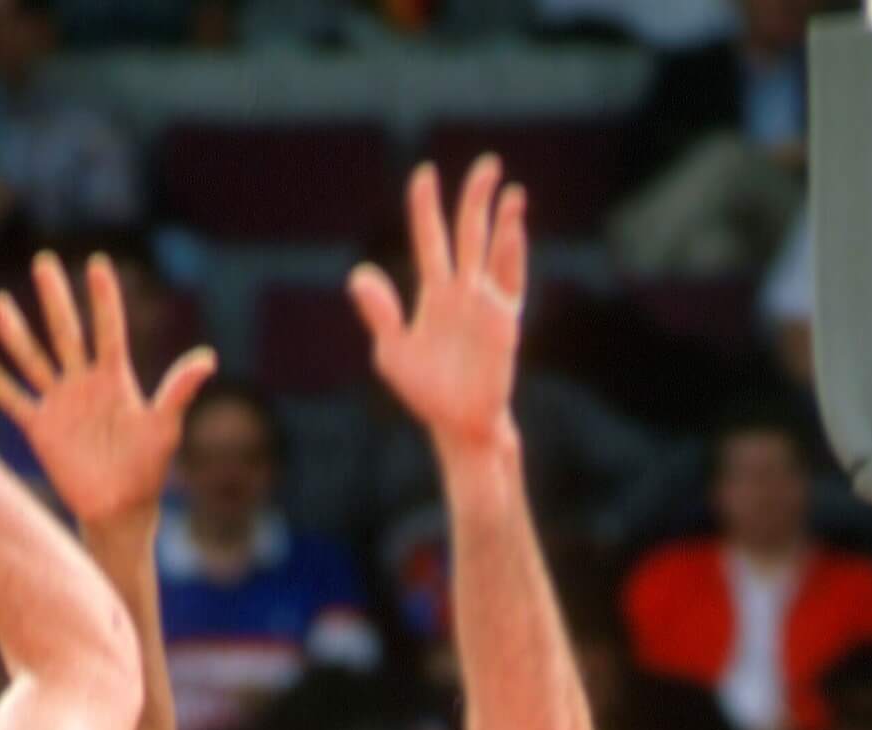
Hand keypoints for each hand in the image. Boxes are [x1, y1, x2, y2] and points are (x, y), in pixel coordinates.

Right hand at [0, 251, 216, 530]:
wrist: (120, 507)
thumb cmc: (148, 466)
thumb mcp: (165, 426)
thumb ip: (178, 391)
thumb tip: (208, 358)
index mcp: (115, 378)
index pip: (108, 329)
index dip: (104, 299)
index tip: (97, 264)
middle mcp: (84, 383)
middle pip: (66, 333)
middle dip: (55, 299)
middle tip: (44, 261)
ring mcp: (60, 403)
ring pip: (33, 360)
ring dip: (15, 334)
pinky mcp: (41, 428)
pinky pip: (15, 401)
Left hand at [350, 157, 526, 450]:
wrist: (458, 422)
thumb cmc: (425, 391)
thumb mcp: (392, 352)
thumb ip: (379, 312)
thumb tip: (358, 274)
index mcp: (433, 293)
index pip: (430, 239)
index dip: (426, 207)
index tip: (424, 174)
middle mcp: (462, 290)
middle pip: (469, 233)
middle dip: (476, 198)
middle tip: (487, 164)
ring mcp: (486, 302)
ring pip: (495, 250)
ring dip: (503, 220)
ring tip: (510, 190)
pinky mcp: (505, 320)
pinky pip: (512, 279)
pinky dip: (513, 252)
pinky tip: (513, 227)